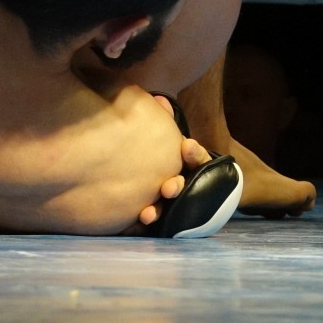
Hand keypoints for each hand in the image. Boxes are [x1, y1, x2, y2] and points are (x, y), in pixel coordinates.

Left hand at [136, 107, 215, 226]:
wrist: (127, 173)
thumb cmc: (152, 149)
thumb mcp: (158, 132)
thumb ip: (160, 117)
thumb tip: (159, 99)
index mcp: (184, 162)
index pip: (196, 158)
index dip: (194, 154)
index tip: (186, 146)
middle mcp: (180, 182)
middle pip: (184, 186)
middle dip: (177, 185)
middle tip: (168, 187)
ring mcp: (169, 201)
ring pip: (169, 208)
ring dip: (159, 210)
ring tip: (147, 213)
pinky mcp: (153, 215)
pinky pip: (152, 223)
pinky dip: (144, 223)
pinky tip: (134, 222)